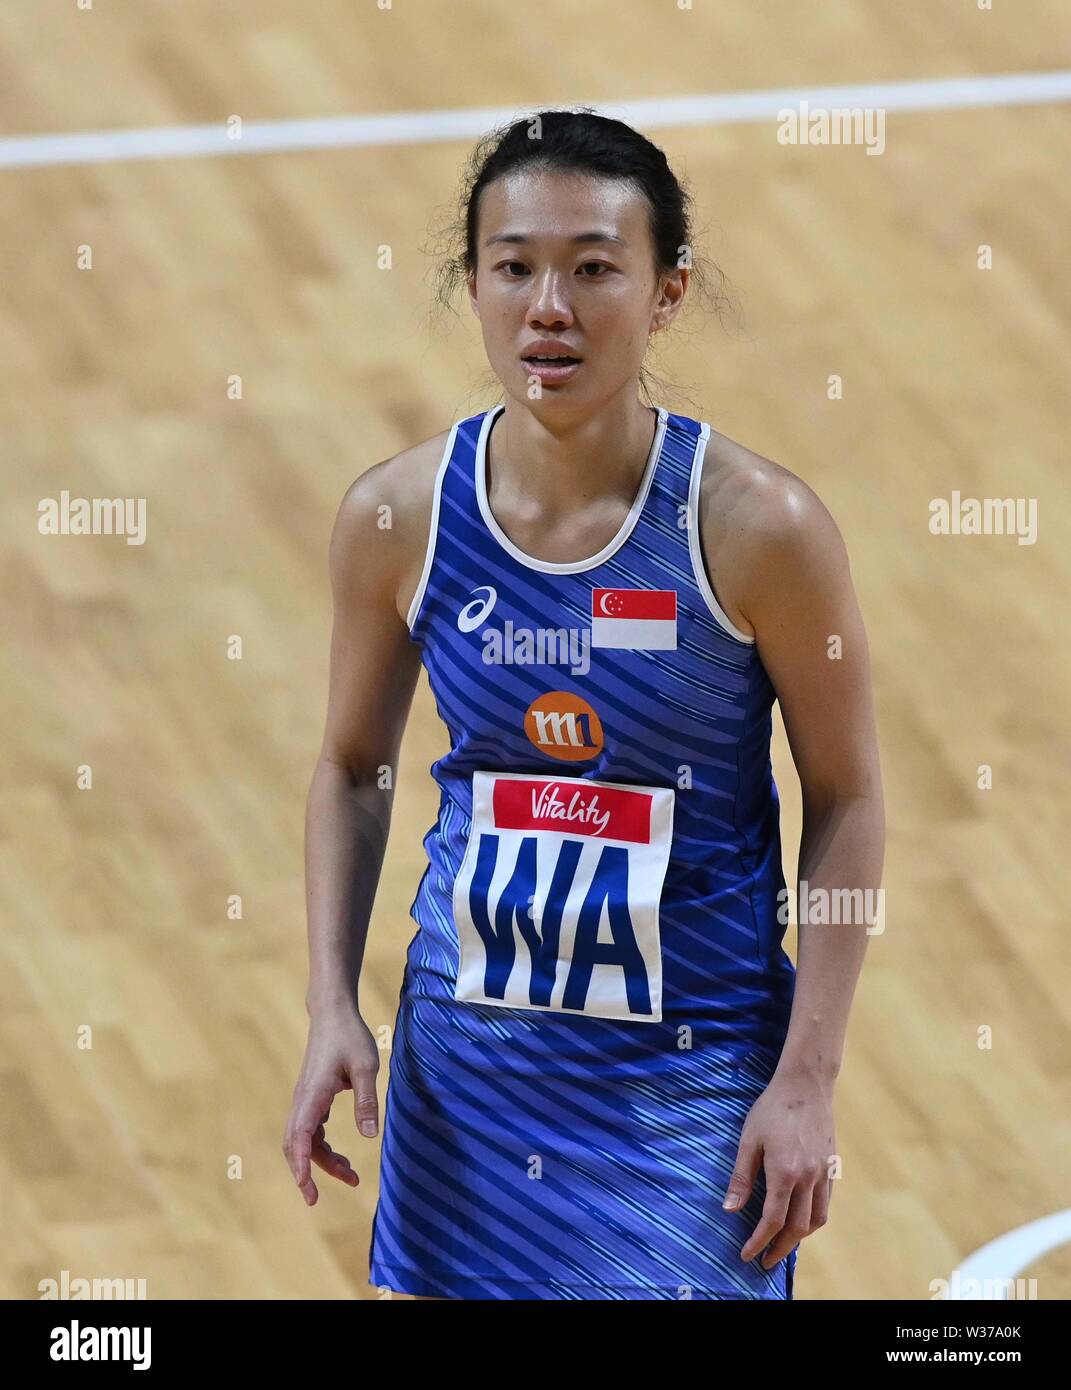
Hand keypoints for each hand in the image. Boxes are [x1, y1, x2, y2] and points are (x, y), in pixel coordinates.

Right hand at [282, 1004, 381, 1205]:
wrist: (332, 1014)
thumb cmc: (350, 1036)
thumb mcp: (365, 1066)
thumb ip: (367, 1100)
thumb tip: (371, 1137)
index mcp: (313, 1094)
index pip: (300, 1137)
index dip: (302, 1165)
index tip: (308, 1189)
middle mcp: (303, 1100)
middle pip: (296, 1146)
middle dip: (307, 1173)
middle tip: (318, 1200)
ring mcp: (305, 1100)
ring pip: (303, 1141)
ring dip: (320, 1162)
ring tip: (351, 1177)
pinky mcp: (312, 1098)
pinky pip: (310, 1132)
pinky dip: (321, 1149)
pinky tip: (340, 1157)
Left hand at [722, 1066, 835, 1268]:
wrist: (807, 1085)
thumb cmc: (773, 1109)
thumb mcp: (749, 1139)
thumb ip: (741, 1177)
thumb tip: (730, 1210)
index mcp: (784, 1172)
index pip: (772, 1220)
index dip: (758, 1241)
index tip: (747, 1255)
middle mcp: (808, 1178)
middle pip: (797, 1227)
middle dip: (780, 1248)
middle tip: (765, 1260)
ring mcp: (823, 1173)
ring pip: (816, 1220)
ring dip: (799, 1237)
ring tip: (782, 1244)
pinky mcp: (832, 1167)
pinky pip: (826, 1204)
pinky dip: (814, 1219)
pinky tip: (801, 1218)